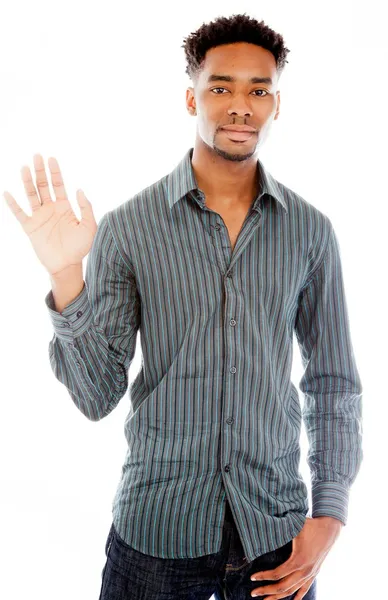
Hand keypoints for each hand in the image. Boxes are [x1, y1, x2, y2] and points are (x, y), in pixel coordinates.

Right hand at [3, 154, 96, 275]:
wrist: (67, 265)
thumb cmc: (80, 247)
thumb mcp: (89, 226)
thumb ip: (86, 208)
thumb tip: (79, 190)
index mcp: (65, 207)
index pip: (58, 185)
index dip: (55, 172)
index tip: (51, 159)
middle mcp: (51, 209)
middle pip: (43, 186)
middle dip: (40, 171)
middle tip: (37, 155)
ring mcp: (40, 217)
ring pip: (31, 195)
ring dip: (27, 181)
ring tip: (24, 167)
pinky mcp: (30, 228)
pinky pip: (19, 213)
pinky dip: (13, 204)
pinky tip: (7, 192)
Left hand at [250, 515, 342, 598]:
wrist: (329, 528)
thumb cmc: (309, 525)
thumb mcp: (293, 526)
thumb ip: (280, 529)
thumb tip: (262, 526)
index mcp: (298, 560)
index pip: (277, 574)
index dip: (263, 577)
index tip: (252, 577)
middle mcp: (305, 570)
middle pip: (283, 587)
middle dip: (267, 591)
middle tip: (253, 593)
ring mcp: (310, 573)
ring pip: (293, 590)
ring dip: (278, 597)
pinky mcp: (314, 573)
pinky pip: (305, 588)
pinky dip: (298, 596)